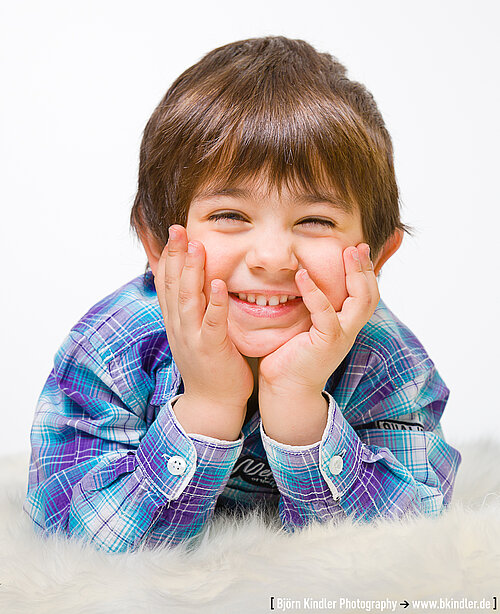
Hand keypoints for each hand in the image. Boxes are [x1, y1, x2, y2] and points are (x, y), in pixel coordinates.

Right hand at [154, 225, 253, 438]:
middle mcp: (179, 325)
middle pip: (173, 284)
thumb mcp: (193, 331)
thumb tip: (194, 282)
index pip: (166, 283)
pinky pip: (212, 323)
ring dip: (192, 271)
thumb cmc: (208, 363)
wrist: (213, 402)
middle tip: (179, 229)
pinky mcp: (210, 349)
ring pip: (188, 299)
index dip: (168, 256)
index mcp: (175, 320)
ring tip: (197, 246)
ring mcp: (192, 337)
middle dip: (175, 255)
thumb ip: (193, 307)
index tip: (173, 232)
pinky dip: (215, 303)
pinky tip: (219, 285)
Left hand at [259, 243, 378, 396]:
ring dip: (355, 274)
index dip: (364, 271)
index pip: (364, 294)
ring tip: (346, 253)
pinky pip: (325, 313)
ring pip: (361, 301)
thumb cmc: (289, 356)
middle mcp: (349, 330)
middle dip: (365, 268)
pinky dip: (315, 292)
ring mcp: (341, 337)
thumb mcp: (304, 325)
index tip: (357, 249)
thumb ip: (310, 306)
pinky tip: (303, 275)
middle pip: (370, 294)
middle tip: (357, 246)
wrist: (285, 389)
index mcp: (345, 325)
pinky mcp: (327, 342)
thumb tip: (302, 278)